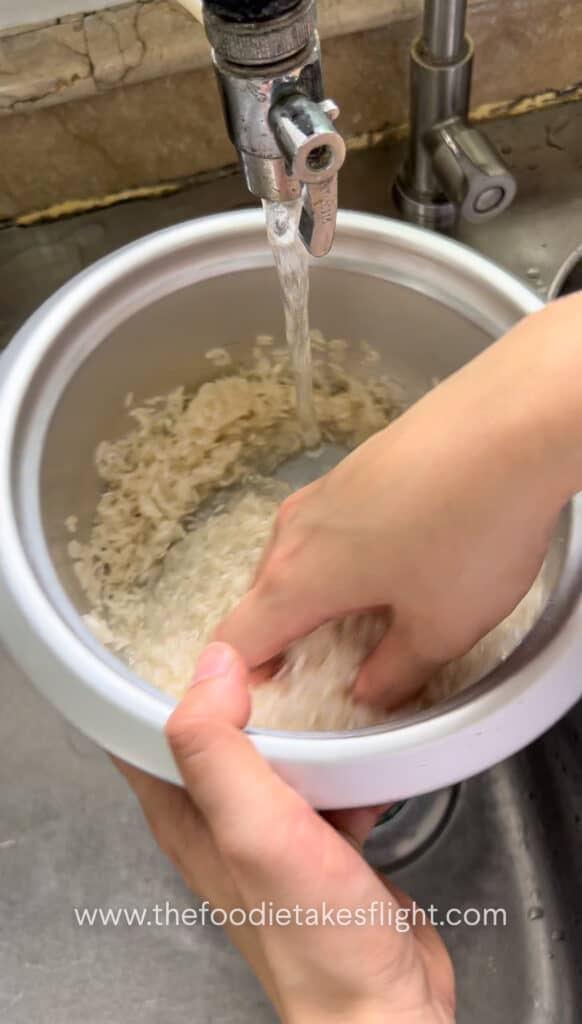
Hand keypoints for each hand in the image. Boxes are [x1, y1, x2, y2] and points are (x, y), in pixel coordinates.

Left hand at [116, 642, 454, 1023]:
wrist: (383, 1000)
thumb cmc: (314, 933)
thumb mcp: (252, 826)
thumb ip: (217, 747)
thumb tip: (209, 666)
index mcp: (187, 814)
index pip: (145, 732)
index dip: (161, 680)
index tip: (199, 638)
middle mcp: (222, 820)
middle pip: (216, 731)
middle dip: (243, 689)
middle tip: (274, 648)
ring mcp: (273, 831)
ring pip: (276, 752)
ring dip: (302, 724)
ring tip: (326, 688)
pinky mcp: (321, 840)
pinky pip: (327, 779)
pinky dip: (348, 761)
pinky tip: (370, 752)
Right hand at [216, 296, 581, 708]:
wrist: (512, 423)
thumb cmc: (470, 529)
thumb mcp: (441, 628)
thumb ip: (396, 671)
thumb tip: (371, 689)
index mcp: (296, 579)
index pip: (237, 638)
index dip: (244, 678)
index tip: (273, 695)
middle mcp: (296, 528)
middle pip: (262, 595)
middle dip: (283, 635)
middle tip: (327, 663)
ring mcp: (325, 488)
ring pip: (297, 554)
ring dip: (316, 590)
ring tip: (370, 609)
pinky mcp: (358, 463)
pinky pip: (331, 522)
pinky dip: (345, 551)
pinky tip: (399, 554)